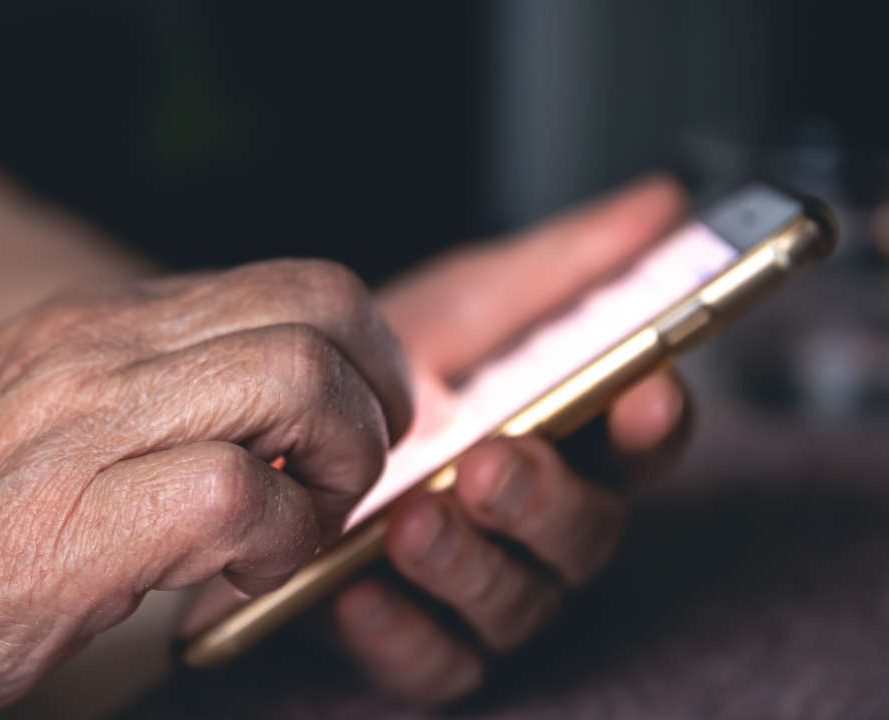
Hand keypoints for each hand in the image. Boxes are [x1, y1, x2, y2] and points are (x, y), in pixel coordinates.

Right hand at [0, 260, 411, 717]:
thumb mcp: (40, 414)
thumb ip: (142, 399)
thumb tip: (251, 431)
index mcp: (103, 325)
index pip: (290, 283)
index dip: (357, 351)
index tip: (354, 422)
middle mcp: (109, 348)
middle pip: (320, 304)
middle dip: (375, 390)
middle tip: (354, 467)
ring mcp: (100, 419)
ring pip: (302, 378)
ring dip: (339, 463)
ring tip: (301, 523)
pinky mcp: (96, 514)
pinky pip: (251, 496)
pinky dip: (279, 544)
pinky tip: (236, 580)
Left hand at [332, 177, 689, 705]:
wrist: (268, 424)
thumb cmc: (381, 372)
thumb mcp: (460, 306)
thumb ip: (557, 268)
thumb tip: (662, 203)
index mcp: (566, 441)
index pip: (641, 443)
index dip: (654, 421)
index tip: (644, 388)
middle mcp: (538, 524)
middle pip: (588, 532)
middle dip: (546, 499)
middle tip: (491, 461)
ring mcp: (482, 587)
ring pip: (517, 602)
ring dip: (470, 562)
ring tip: (412, 518)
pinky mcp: (416, 637)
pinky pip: (435, 660)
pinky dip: (401, 631)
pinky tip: (355, 590)